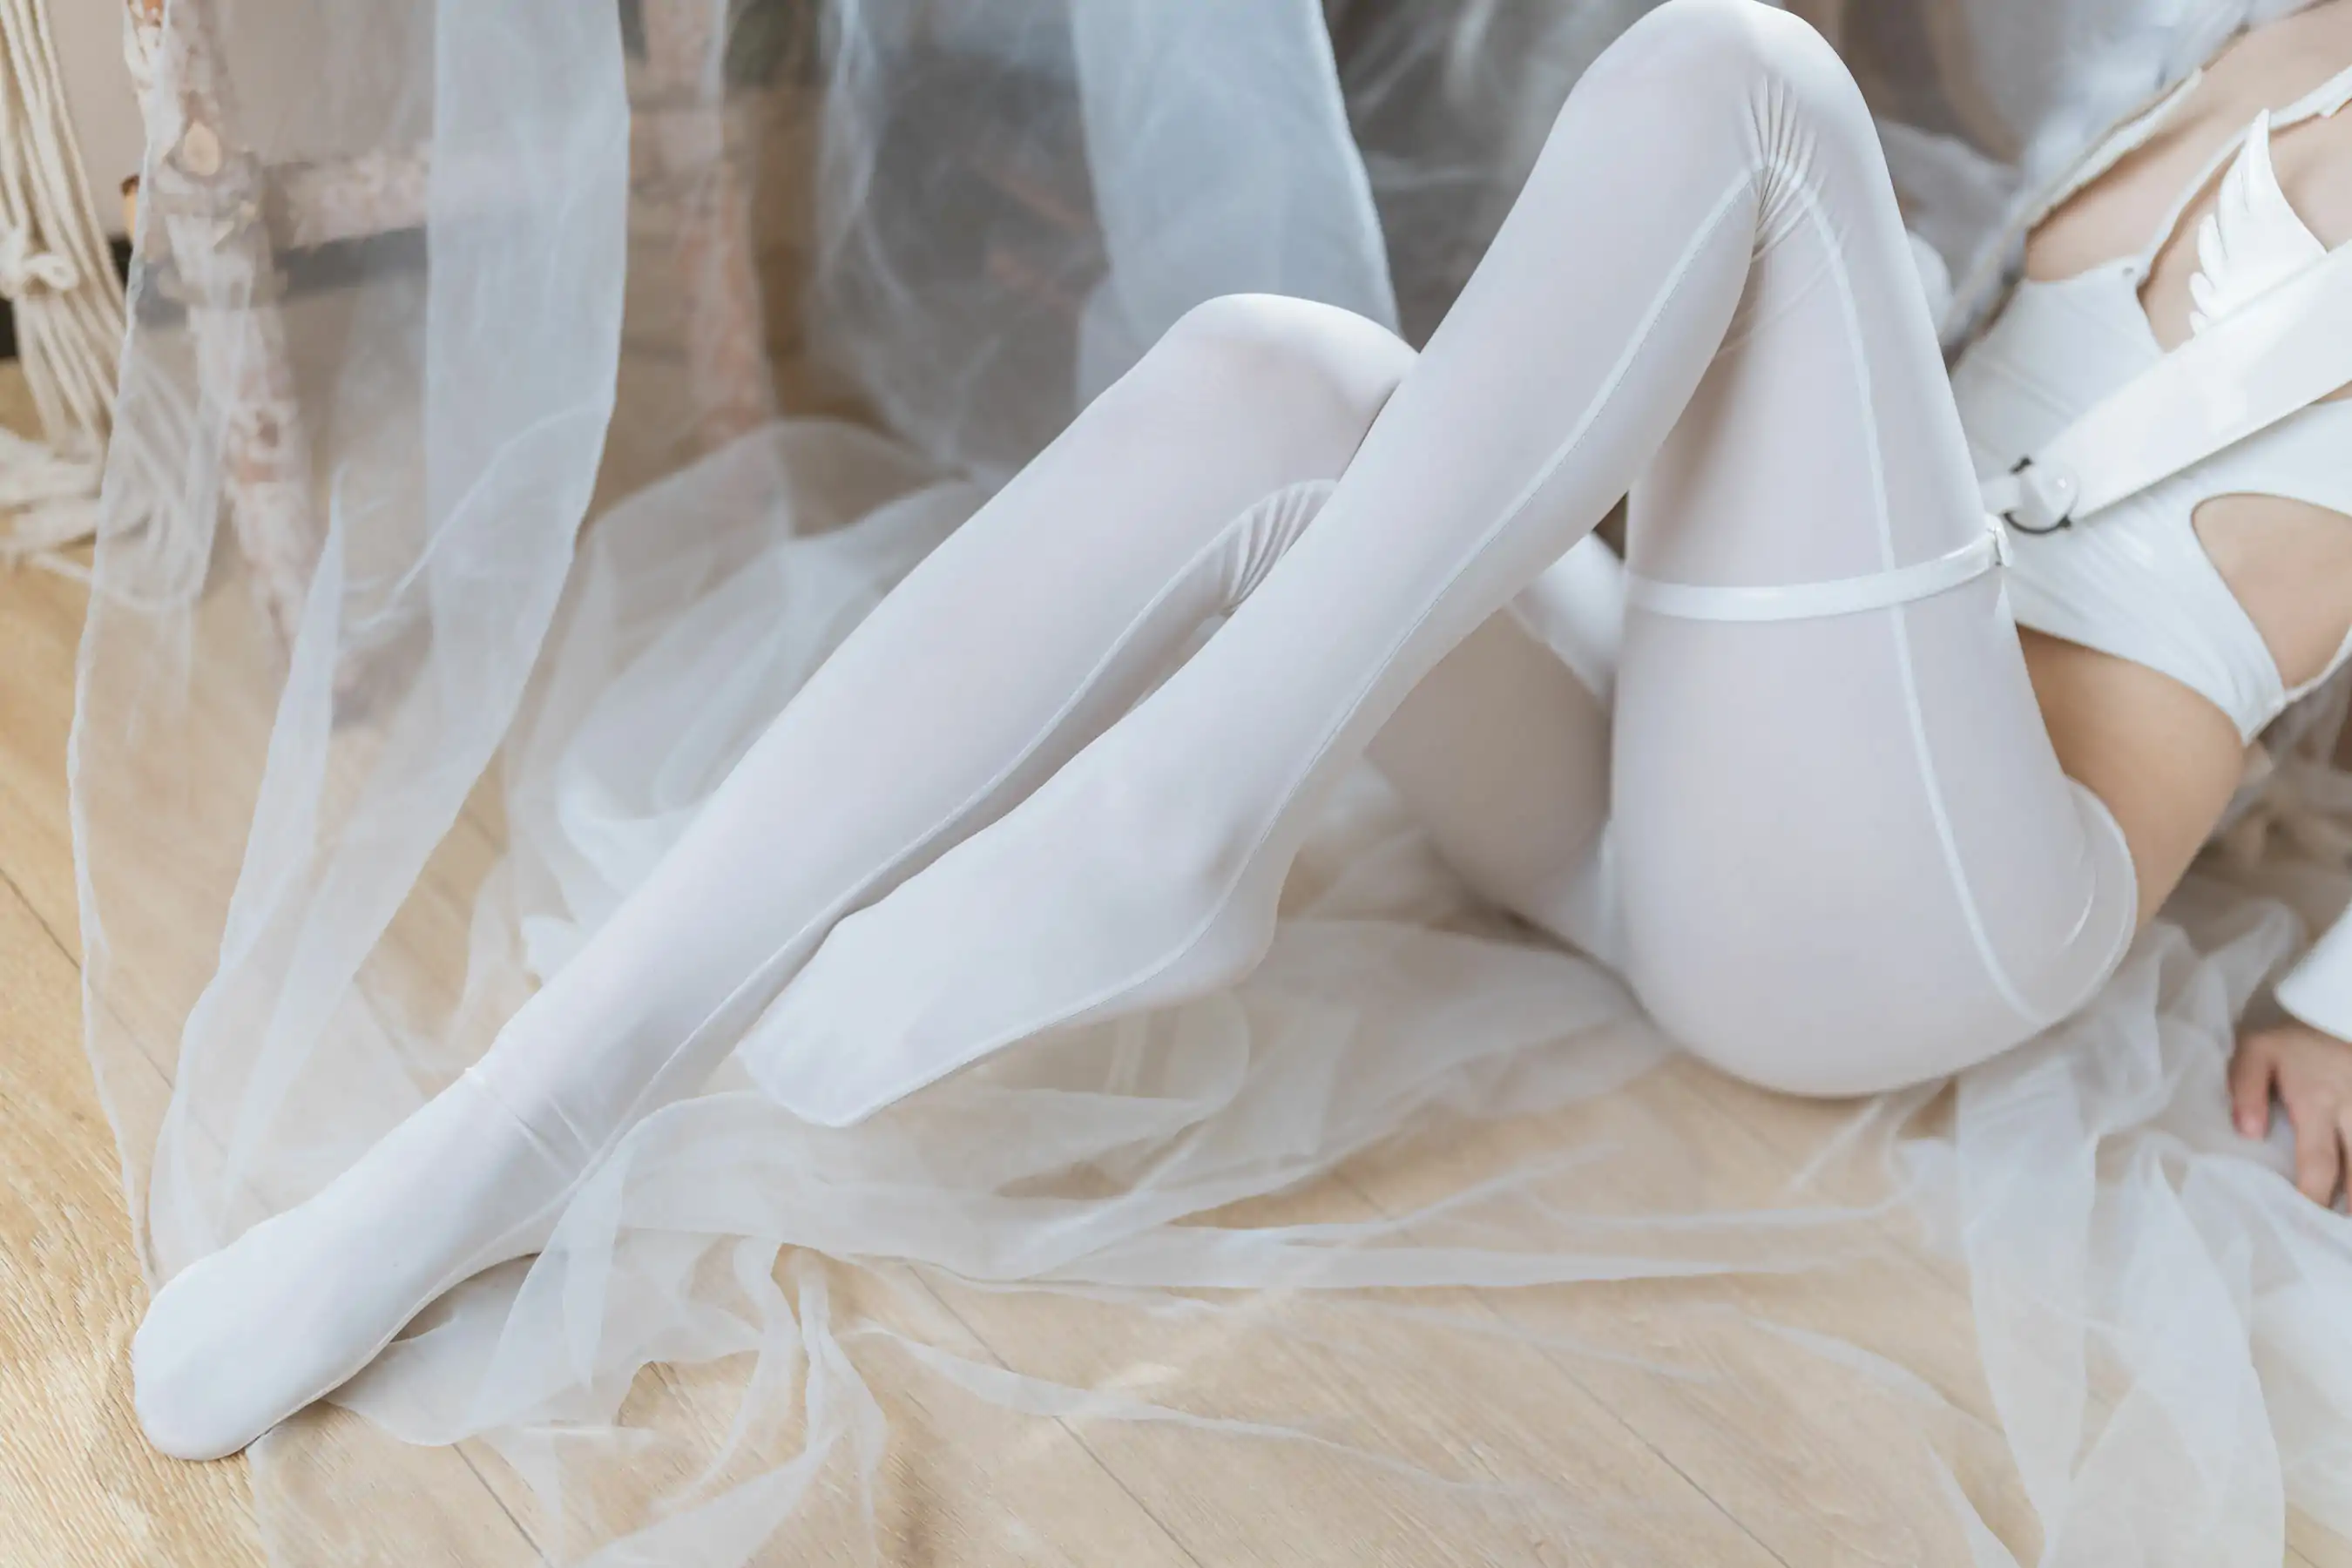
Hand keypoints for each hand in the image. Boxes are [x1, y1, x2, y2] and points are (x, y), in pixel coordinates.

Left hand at [2231, 1019, 2351, 1206]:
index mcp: (2318, 1104)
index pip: (2319, 1163)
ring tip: (2347, 1221)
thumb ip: (2245, 1089)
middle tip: (2337, 1233)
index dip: (2313, 1197)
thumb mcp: (2258, 1050)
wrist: (2341, 1007)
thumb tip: (2249, 1133)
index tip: (2306, 1224)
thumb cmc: (2297, 1037)